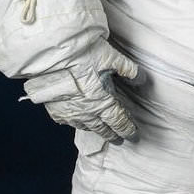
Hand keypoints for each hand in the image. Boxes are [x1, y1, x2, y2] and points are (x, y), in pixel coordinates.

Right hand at [21, 38, 143, 142]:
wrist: (52, 55)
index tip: (133, 136)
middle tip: (119, 139)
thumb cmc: (83, 54)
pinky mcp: (54, 108)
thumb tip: (141, 80)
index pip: (118, 121)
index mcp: (102, 102)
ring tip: (99, 130)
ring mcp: (68, 112)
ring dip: (94, 129)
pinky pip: (67, 121)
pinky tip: (77, 119)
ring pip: (84, 126)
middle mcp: (86, 112)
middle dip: (112, 134)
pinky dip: (75, 121)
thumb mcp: (113, 58)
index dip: (127, 129)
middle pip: (102, 128)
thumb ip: (129, 71)